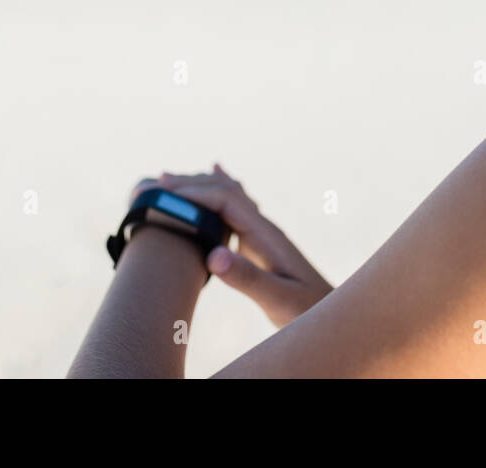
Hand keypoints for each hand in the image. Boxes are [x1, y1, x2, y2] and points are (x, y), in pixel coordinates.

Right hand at [149, 164, 333, 327]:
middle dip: (191, 184)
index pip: (227, 200)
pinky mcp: (259, 243)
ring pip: (228, 196)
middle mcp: (264, 228)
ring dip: (199, 185)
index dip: (195, 194)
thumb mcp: (278, 299)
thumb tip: (213, 255)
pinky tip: (216, 172)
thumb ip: (249, 279)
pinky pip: (235, 207)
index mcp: (267, 235)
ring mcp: (261, 233)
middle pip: (225, 191)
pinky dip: (217, 190)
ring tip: (166, 182)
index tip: (164, 196)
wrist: (331, 314)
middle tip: (154, 184)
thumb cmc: (308, 310)